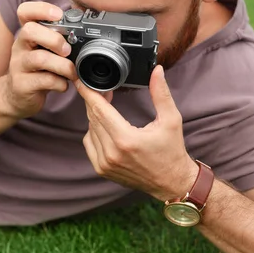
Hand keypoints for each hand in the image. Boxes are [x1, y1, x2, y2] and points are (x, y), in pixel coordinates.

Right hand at [1, 2, 76, 119]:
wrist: (17, 96)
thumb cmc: (38, 69)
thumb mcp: (45, 50)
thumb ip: (60, 40)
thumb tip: (89, 33)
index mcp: (27, 34)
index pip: (25, 11)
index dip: (41, 9)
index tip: (59, 15)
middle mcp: (20, 46)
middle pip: (30, 31)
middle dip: (54, 39)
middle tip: (67, 50)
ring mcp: (19, 66)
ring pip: (39, 58)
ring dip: (62, 65)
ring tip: (72, 72)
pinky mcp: (22, 85)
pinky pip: (44, 81)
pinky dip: (60, 83)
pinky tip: (63, 85)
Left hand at [76, 65, 198, 201]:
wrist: (171, 182)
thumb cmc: (172, 151)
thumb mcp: (171, 119)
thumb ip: (160, 93)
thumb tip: (157, 71)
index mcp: (126, 139)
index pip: (100, 109)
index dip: (89, 93)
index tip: (81, 81)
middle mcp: (111, 153)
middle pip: (93, 117)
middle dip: (95, 101)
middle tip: (103, 90)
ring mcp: (104, 163)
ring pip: (90, 129)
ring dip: (96, 116)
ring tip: (108, 109)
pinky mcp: (101, 170)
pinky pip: (89, 143)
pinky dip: (94, 132)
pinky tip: (107, 127)